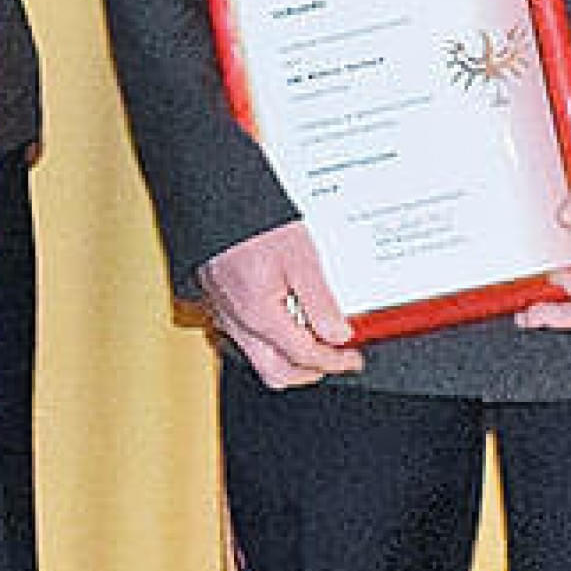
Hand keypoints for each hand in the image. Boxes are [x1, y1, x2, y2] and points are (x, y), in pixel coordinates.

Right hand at [197, 222, 362, 386]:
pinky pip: (245, 338)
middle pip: (277, 373)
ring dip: (289, 359)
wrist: (219, 197)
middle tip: (337, 358)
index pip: (303, 357)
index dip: (335, 362)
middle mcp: (236, 321)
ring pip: (259, 359)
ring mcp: (224, 315)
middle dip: (311, 372)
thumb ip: (321, 302)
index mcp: (258, 313)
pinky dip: (271, 341)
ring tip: (315, 338)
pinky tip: (286, 319)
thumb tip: (339, 334)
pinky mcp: (218, 303)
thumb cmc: (253, 221)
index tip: (352, 358)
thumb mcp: (301, 257)